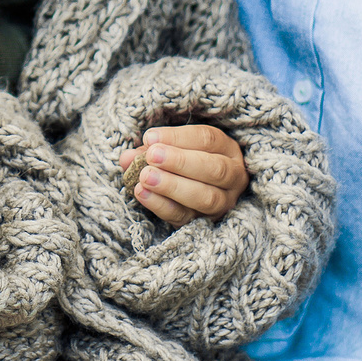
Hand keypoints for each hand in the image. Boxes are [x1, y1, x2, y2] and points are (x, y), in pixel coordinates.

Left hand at [117, 125, 246, 222]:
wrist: (193, 188)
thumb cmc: (181, 161)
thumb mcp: (170, 148)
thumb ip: (150, 150)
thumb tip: (128, 157)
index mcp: (226, 149)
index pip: (208, 139)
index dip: (178, 138)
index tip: (150, 137)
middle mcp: (233, 177)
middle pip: (214, 169)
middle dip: (180, 162)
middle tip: (152, 156)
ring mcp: (223, 203)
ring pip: (205, 197)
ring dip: (172, 186)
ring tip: (145, 177)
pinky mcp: (206, 223)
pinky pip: (185, 217)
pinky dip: (161, 205)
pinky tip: (142, 193)